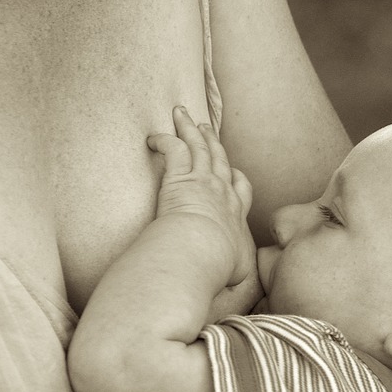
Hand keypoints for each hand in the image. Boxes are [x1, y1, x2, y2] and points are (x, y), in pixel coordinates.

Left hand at [147, 106, 255, 285]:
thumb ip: (234, 268)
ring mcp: (201, 180)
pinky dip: (164, 138)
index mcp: (236, 213)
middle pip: (219, 158)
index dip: (234, 176)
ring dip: (190, 128)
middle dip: (212, 141)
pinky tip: (152, 136)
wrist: (203, 251)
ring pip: (198, 146)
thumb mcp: (235, 270)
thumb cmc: (217, 265)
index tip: (231, 171)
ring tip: (182, 114)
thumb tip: (232, 278)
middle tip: (206, 127)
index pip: (240, 187)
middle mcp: (222, 191)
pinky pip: (172, 148)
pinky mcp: (179, 177)